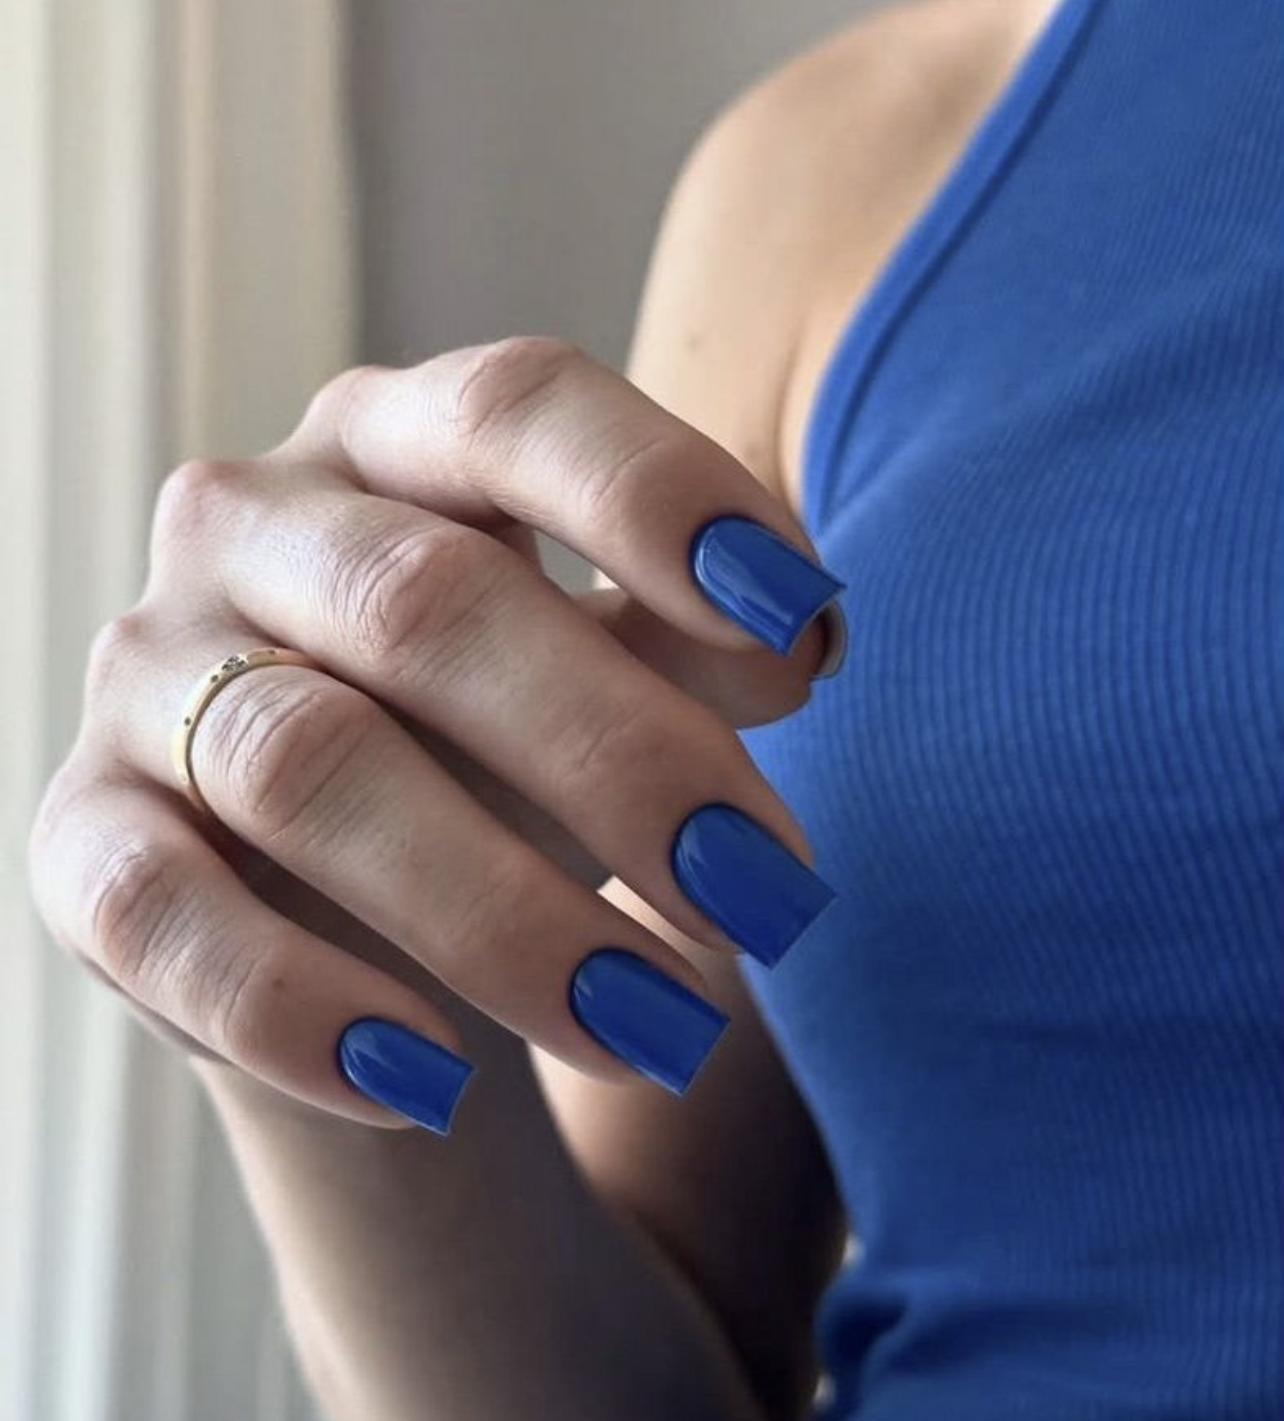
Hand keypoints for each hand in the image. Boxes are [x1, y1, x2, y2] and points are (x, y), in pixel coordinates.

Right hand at [29, 339, 841, 1133]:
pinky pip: (160, 915)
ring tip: (660, 1028)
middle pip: (425, 606)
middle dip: (618, 759)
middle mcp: (255, 525)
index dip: (658, 497)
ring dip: (499, 914)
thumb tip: (805, 636)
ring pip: (306, 767)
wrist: (354, 892)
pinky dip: (297, 1007)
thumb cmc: (509, 747)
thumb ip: (699, 638)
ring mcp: (150, 674)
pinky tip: (433, 1083)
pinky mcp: (82, 836)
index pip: (518, 410)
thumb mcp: (615, 671)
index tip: (802, 618)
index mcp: (400, 443)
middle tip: (769, 894)